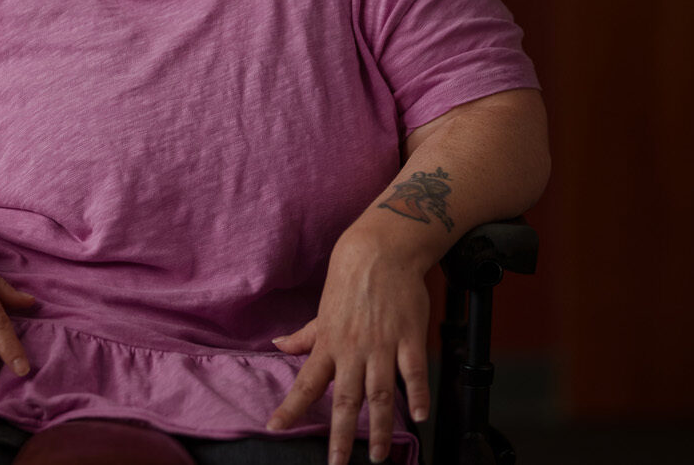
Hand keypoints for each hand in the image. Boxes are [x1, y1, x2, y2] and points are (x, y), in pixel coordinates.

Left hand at [267, 224, 431, 464]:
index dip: (290, 407)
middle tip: (337, 464)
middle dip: (339, 435)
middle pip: (344, 399)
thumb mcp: (323, 310)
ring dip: (378, 426)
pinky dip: (417, 393)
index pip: (305, 382)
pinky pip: (413, 370)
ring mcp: (382, 345)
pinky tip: (418, 415)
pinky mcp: (409, 337)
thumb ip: (305, 335)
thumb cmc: (350, 280)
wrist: (381, 250)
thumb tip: (278, 346)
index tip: (275, 429)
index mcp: (328, 343)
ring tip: (378, 455)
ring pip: (379, 393)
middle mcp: (352, 350)